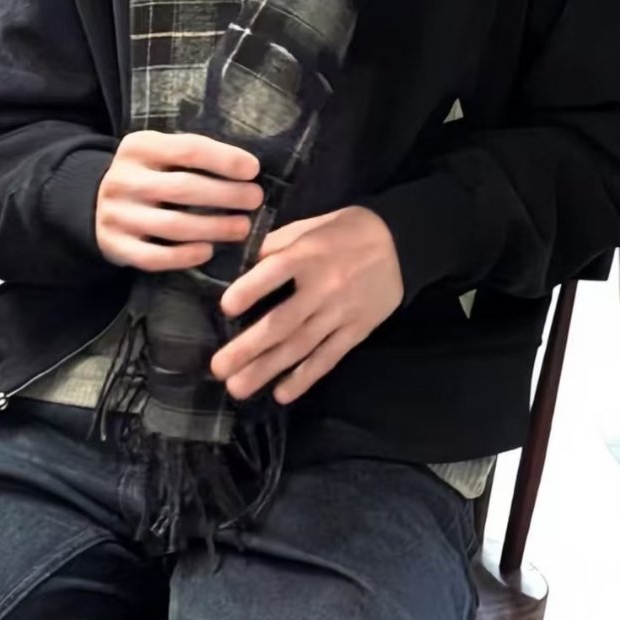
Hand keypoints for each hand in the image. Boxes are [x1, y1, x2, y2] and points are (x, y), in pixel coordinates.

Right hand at [95, 131, 262, 271]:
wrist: (94, 202)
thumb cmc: (148, 174)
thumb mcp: (160, 152)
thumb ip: (191, 155)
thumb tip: (247, 169)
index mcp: (139, 147)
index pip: (188, 149)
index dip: (225, 159)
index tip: (253, 169)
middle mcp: (123, 179)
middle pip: (183, 188)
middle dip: (226, 194)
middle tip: (255, 200)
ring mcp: (117, 215)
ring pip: (172, 225)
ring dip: (214, 228)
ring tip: (242, 228)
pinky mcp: (114, 246)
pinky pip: (154, 257)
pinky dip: (184, 256)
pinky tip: (208, 251)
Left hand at [212, 207, 403, 404]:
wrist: (401, 244)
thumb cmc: (346, 231)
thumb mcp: (310, 225)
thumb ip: (276, 244)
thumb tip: (239, 262)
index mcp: (309, 253)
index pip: (276, 272)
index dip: (250, 290)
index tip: (225, 309)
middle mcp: (324, 286)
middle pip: (283, 322)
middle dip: (248, 348)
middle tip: (218, 368)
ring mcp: (341, 312)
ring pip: (301, 346)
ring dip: (268, 369)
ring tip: (238, 388)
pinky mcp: (357, 330)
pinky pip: (328, 357)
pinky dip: (305, 377)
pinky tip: (282, 393)